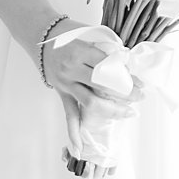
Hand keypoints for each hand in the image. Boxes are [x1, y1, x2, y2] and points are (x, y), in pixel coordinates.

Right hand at [42, 17, 146, 176]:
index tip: (141, 82)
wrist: (37, 33)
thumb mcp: (87, 32)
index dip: (127, 76)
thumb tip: (127, 61)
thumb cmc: (64, 31)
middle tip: (141, 96)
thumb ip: (105, 47)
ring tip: (129, 112)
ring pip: (91, 103)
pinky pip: (68, 114)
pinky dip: (73, 133)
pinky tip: (78, 148)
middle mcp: (72, 69)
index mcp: (80, 52)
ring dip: (112, 110)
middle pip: (103, 87)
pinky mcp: (62, 92)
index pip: (109, 67)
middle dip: (126, 94)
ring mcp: (66, 83)